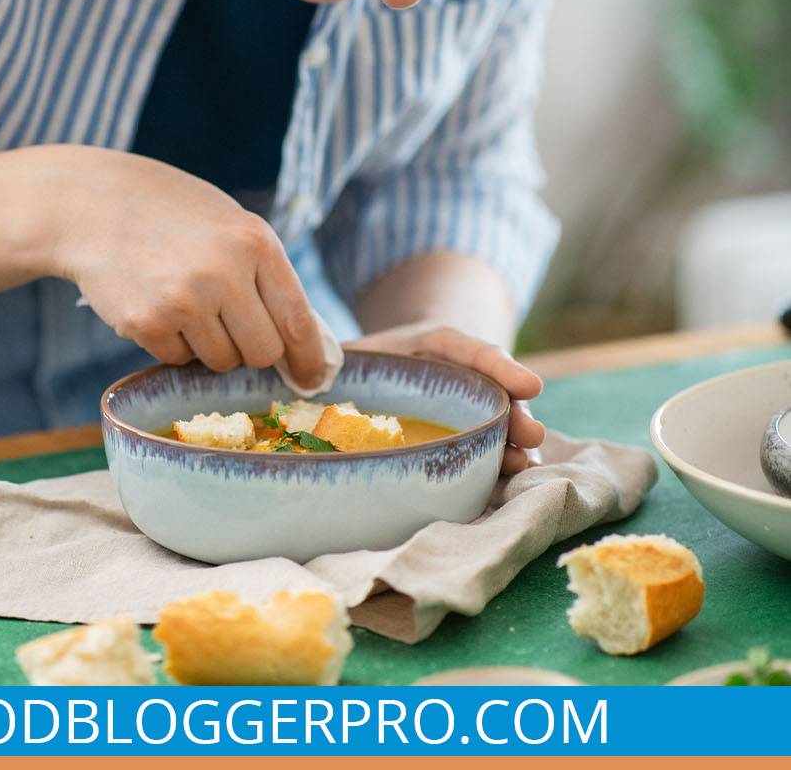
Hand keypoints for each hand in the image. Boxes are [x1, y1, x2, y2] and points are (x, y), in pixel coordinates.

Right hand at [48, 147, 328, 390]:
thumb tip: (304, 342)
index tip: (312, 378)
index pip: (298, 321)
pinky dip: (172, 342)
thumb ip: (265, 274)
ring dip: (209, 345)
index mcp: (255, 242)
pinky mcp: (147, 323)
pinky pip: (178, 360)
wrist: (92, 204)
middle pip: (262, 352)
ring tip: (185, 300)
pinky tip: (155, 302)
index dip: (309, 358)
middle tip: (229, 324)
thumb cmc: (171, 212)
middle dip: (250, 347)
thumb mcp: (230, 225)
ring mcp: (184, 301)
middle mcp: (224, 272)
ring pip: (220, 361)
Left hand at [349, 320, 544, 475]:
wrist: (382, 377)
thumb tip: (299, 374)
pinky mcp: (460, 446)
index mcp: (432, 347)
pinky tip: (508, 483)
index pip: (467, 349)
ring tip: (524, 463)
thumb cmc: (368, 363)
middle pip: (492, 395)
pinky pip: (483, 454)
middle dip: (513, 415)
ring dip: (511, 446)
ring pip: (495, 428)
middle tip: (530, 432)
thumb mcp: (354, 350)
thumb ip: (332, 358)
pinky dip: (497, 468)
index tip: (529, 385)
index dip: (498, 366)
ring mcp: (465, 413)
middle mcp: (457, 380)